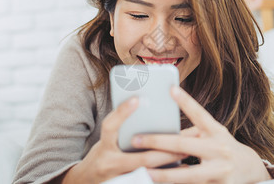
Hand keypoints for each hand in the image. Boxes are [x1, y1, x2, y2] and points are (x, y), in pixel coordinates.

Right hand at [61, 97, 185, 183]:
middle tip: (183, 136)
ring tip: (186, 150)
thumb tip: (143, 104)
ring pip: (148, 171)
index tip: (137, 98)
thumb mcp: (107, 139)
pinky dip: (165, 175)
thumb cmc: (102, 153)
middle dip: (164, 145)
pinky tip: (180, 167)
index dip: (122, 112)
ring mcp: (119, 178)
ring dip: (169, 161)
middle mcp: (110, 163)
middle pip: (140, 155)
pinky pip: (149, 181)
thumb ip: (120, 126)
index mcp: (104, 145)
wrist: (86, 181)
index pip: (110, 126)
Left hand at [131, 86, 271, 183]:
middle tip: (136, 139)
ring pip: (187, 174)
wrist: (250, 169)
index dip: (186, 101)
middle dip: (158, 143)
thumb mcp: (214, 134)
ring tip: (145, 172)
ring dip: (164, 174)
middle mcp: (220, 149)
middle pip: (184, 145)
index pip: (199, 114)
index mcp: (217, 131)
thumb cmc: (223, 147)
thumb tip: (166, 128)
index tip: (171, 89)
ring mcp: (221, 170)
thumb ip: (194, 131)